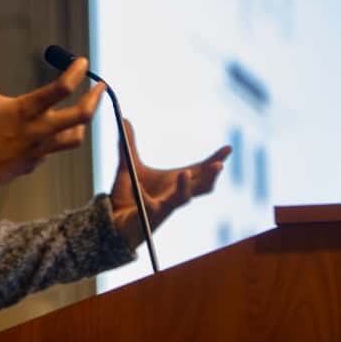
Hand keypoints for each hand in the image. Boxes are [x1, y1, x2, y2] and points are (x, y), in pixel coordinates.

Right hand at [0, 41, 106, 205]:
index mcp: (24, 111)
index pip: (61, 89)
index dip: (75, 73)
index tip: (82, 62)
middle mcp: (37, 131)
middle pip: (80, 117)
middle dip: (94, 100)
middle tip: (100, 87)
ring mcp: (38, 150)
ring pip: (74, 138)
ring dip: (82, 124)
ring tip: (83, 111)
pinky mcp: (33, 163)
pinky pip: (53, 150)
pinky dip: (56, 139)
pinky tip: (50, 133)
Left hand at [110, 119, 230, 248]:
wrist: (112, 221)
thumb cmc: (127, 197)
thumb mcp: (128, 166)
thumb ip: (128, 145)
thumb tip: (125, 120)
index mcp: (175, 182)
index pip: (200, 170)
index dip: (215, 159)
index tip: (228, 148)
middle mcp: (175, 195)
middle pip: (201, 186)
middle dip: (211, 175)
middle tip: (219, 164)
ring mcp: (164, 207)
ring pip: (183, 199)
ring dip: (185, 187)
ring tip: (185, 172)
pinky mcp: (150, 217)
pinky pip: (151, 207)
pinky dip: (146, 198)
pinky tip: (140, 192)